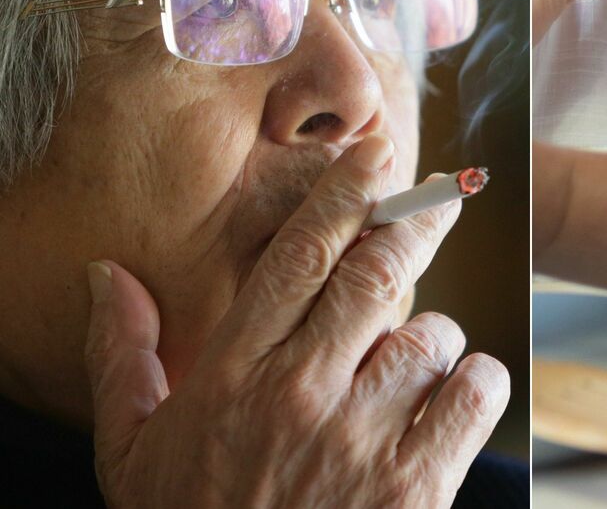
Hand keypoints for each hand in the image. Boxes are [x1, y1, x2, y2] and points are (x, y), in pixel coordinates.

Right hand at [84, 136, 509, 507]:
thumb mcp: (133, 452)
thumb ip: (122, 358)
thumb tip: (108, 275)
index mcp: (234, 376)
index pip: (298, 257)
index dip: (343, 194)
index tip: (373, 152)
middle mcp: (301, 394)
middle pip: (376, 272)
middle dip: (416, 218)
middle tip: (443, 191)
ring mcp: (363, 438)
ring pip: (433, 334)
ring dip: (435, 337)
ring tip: (410, 367)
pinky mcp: (418, 482)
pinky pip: (475, 392)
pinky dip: (475, 384)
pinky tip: (450, 402)